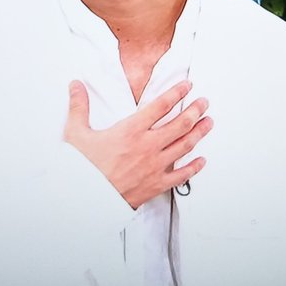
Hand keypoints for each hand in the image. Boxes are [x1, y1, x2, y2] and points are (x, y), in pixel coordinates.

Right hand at [64, 80, 211, 208]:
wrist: (83, 201)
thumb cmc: (81, 168)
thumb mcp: (76, 133)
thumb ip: (79, 106)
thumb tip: (75, 84)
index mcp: (130, 130)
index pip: (160, 106)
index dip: (177, 92)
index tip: (187, 85)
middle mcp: (147, 146)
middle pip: (180, 124)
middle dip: (195, 110)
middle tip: (204, 102)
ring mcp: (154, 166)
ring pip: (185, 146)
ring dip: (199, 133)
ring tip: (209, 123)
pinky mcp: (156, 185)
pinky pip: (181, 176)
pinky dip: (194, 167)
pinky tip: (201, 161)